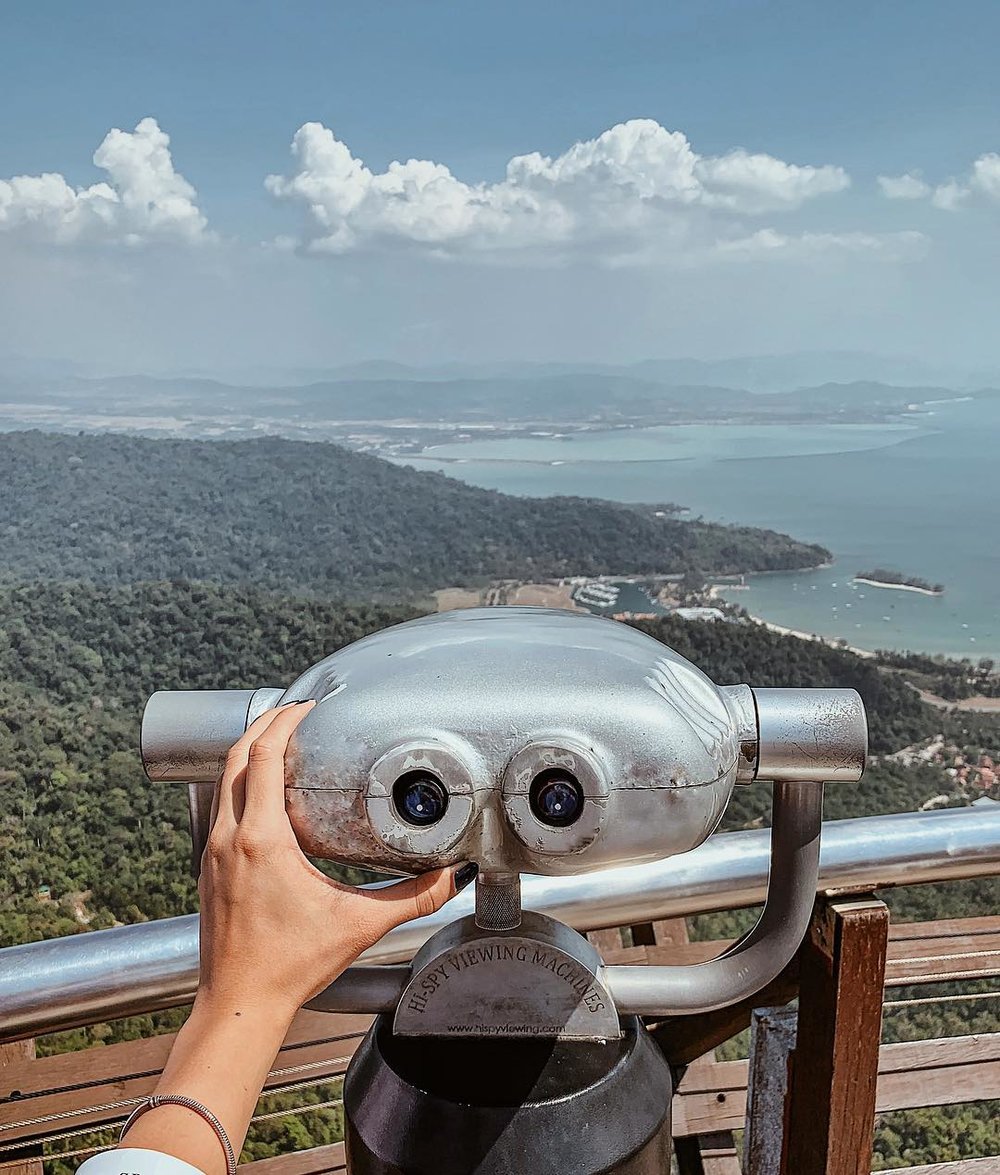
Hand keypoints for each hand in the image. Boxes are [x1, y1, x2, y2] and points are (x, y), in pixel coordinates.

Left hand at [197, 700, 468, 1020]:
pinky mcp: (208, 869)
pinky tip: (267, 796)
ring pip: (223, 780)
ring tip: (283, 742)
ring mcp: (212, 852)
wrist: (239, 1004)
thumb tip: (449, 877)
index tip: (308, 707)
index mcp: (261, 839)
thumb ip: (410, 898)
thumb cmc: (288, 966)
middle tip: (296, 711)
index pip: (263, 756)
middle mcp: (228, 837)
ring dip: (249, 753)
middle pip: (236, 756)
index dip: (284, 722)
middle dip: (264, 725)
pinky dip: (241, 784)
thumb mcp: (358, 924)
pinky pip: (221, 807)